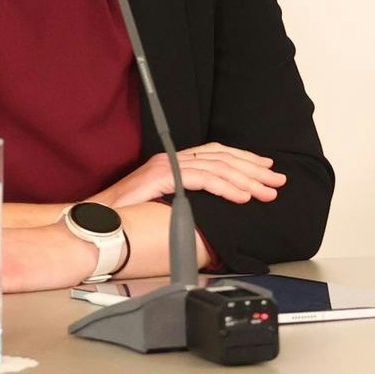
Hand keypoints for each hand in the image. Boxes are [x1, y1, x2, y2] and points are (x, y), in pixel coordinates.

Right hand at [96, 142, 285, 206]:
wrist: (96, 219)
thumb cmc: (127, 216)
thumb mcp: (164, 204)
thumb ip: (187, 199)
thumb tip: (214, 209)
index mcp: (175, 162)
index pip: (217, 154)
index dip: (244, 160)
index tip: (266, 169)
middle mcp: (172, 159)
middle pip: (222, 158)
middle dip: (254, 170)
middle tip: (277, 182)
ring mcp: (167, 166)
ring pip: (217, 168)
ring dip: (246, 181)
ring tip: (265, 192)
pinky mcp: (161, 177)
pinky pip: (202, 180)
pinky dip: (225, 188)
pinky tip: (242, 197)